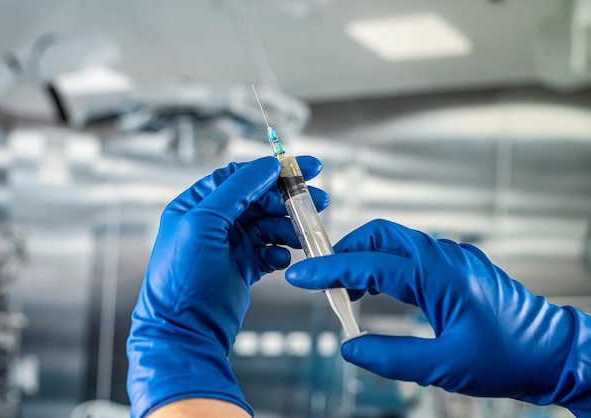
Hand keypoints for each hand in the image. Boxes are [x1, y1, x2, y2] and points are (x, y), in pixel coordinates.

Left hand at [127, 156, 327, 417]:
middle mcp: (213, 222)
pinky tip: (281, 260)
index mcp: (197, 205)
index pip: (240, 176)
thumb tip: (267, 164)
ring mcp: (229, 246)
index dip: (274, 170)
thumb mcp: (204, 223)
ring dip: (288, 227)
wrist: (186, 332)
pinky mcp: (243, 267)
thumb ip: (236, 189)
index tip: (308, 168)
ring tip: (303, 236)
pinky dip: (280, 252)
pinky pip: (269, 250)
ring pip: (268, 225)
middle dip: (288, 200)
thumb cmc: (183, 278)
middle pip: (259, 199)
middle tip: (319, 201)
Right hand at [286, 219, 590, 413]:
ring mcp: (453, 257)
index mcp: (437, 275)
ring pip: (395, 242)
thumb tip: (349, 348)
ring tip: (346, 289)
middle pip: (380, 236)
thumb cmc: (507, 358)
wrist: (553, 353)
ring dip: (365, 258)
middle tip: (321, 277)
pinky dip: (386, 265)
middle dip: (345, 251)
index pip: (369, 264)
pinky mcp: (458, 266)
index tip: (301, 276)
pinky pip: (412, 253)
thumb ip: (391, 356)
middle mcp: (444, 256)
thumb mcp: (444, 366)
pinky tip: (379, 290)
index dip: (329, 270)